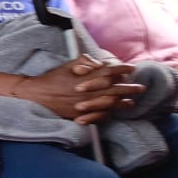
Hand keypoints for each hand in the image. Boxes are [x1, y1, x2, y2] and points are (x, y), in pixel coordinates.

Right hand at [18, 55, 144, 124]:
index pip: (108, 72)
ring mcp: (84, 105)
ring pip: (109, 104)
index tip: (132, 68)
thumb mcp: (66, 66)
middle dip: (129, 88)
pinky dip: (110, 113)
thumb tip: (99, 62)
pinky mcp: (80, 114)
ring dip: (123, 102)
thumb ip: (84, 62)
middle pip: (113, 90)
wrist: (35, 95)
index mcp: (84, 78)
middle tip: (141, 87)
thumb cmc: (51, 79)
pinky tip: (116, 111)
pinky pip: (99, 115)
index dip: (122, 69)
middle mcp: (87, 92)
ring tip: (133, 101)